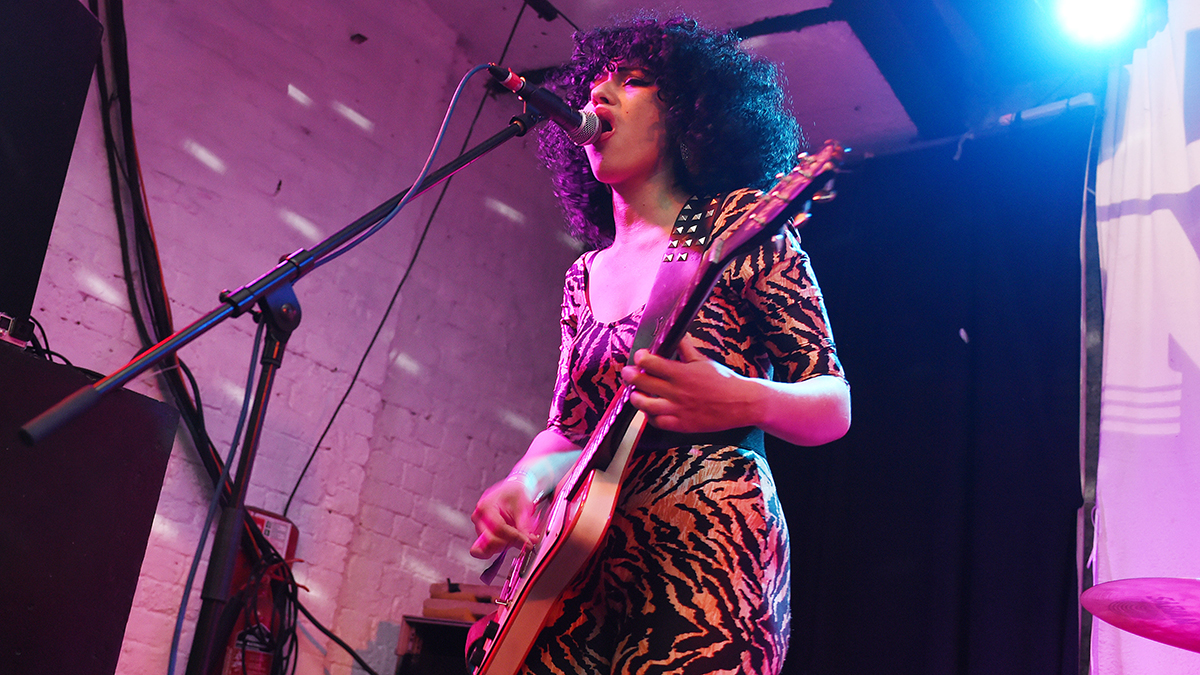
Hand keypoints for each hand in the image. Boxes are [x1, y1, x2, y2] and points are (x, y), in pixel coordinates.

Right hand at [469, 478, 536, 558]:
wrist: (514, 491)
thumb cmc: (516, 494)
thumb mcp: (523, 506)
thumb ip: (524, 526)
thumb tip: (529, 541)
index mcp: (485, 506)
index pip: (498, 528)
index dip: (514, 537)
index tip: (528, 543)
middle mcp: (478, 518)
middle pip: (490, 540)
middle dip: (510, 543)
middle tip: (526, 541)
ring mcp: (479, 528)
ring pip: (490, 547)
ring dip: (508, 545)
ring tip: (520, 535)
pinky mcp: (483, 536)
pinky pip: (491, 549)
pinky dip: (504, 547)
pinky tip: (513, 539)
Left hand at [620, 334, 759, 433]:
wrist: (742, 403)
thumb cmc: (724, 381)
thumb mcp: (703, 360)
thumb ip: (685, 348)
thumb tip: (676, 333)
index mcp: (682, 373)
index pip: (650, 362)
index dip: (640, 357)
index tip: (640, 356)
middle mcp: (677, 392)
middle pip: (642, 383)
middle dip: (630, 375)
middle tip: (628, 372)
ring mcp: (678, 410)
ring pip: (644, 405)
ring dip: (636, 397)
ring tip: (636, 392)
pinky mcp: (681, 424)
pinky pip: (657, 422)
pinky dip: (649, 416)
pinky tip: (650, 409)